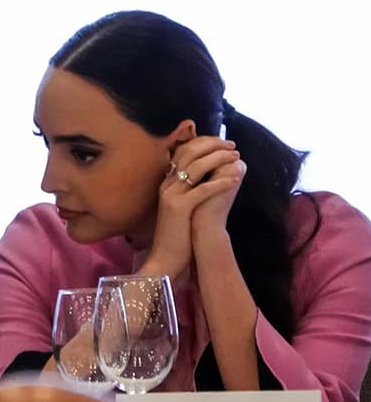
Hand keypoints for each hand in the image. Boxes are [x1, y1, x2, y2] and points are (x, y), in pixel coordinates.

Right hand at [142, 136, 240, 278]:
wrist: (165, 259)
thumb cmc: (177, 235)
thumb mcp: (182, 208)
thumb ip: (190, 191)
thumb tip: (208, 178)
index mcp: (167, 183)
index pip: (182, 151)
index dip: (203, 143)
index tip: (223, 143)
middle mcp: (167, 184)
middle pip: (188, 153)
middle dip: (212, 145)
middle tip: (232, 146)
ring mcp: (171, 195)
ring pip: (195, 167)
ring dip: (218, 159)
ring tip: (235, 157)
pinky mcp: (179, 207)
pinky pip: (202, 189)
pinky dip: (219, 182)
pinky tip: (234, 179)